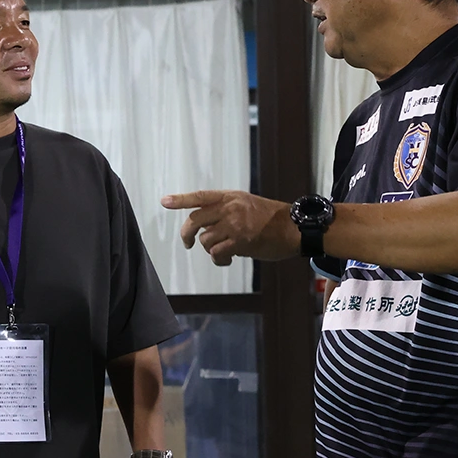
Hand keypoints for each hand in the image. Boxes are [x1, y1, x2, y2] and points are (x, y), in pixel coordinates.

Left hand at [161, 190, 298, 265]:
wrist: (293, 228)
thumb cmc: (270, 218)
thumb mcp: (246, 204)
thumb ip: (224, 210)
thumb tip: (205, 227)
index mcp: (230, 197)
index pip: (200, 197)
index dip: (181, 200)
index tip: (164, 201)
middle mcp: (230, 208)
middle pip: (194, 221)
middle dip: (186, 235)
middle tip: (187, 243)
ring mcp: (234, 225)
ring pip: (205, 240)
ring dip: (211, 249)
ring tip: (224, 252)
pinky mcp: (240, 242)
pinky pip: (216, 254)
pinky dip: (219, 260)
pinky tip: (228, 259)